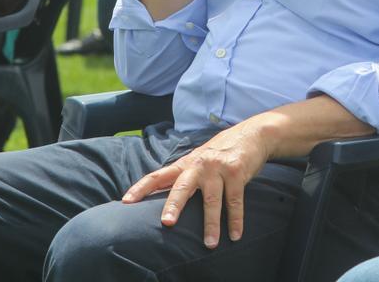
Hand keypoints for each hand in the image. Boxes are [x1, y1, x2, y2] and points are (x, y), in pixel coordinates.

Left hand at [121, 120, 273, 248]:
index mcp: (185, 164)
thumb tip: (160, 197)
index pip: (158, 176)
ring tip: (209, 244)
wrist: (252, 134)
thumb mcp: (198, 160)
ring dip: (211, 224)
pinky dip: (236, 220)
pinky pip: (235, 200)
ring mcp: (218, 168)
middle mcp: (199, 164)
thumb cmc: (219, 153)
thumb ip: (183, 176)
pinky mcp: (237, 172)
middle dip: (174, 205)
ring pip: (212, 199)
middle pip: (182, 186)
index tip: (126, 201)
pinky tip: (234, 235)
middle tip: (167, 223)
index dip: (141, 188)